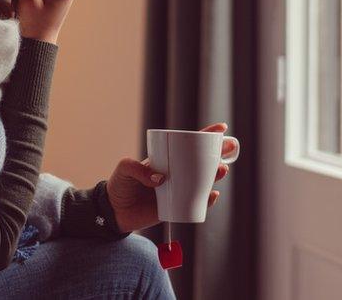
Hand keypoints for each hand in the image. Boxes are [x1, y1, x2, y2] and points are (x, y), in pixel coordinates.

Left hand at [105, 122, 236, 233]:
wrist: (113, 211)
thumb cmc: (119, 185)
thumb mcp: (125, 168)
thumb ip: (139, 170)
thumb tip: (162, 179)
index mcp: (166, 159)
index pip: (188, 144)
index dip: (206, 136)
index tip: (221, 129)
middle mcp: (175, 173)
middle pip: (202, 162)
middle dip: (219, 154)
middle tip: (229, 150)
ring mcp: (177, 190)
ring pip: (203, 182)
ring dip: (215, 175)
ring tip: (221, 170)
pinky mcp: (176, 208)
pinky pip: (196, 204)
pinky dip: (206, 200)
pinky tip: (212, 194)